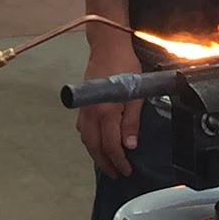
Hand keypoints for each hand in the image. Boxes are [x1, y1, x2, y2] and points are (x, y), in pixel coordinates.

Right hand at [75, 37, 142, 178]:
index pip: (110, 146)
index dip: (118, 161)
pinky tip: (98, 141)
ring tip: (107, 161)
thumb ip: (132, 122)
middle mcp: (91, 113)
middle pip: (94, 146)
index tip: (126, 171)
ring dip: (95, 153)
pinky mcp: (83, 103)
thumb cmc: (126, 67)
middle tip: (115, 174)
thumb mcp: (135, 95)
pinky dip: (89, 140)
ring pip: (86, 138)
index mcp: (106, 112)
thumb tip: (130, 146)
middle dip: (104, 163)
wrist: (108, 46)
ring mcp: (84, 108)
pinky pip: (83, 128)